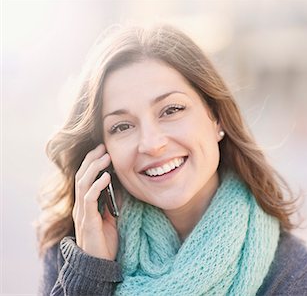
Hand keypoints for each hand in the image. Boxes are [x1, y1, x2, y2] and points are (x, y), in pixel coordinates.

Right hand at [73, 144, 118, 260]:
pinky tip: (107, 176)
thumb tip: (120, 186)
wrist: (99, 264)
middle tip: (102, 147)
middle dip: (91, 160)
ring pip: (82, 184)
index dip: (91, 163)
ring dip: (94, 168)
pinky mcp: (87, 221)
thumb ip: (112, 202)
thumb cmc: (105, 241)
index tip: (102, 149)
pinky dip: (97, 186)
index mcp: (85, 204)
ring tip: (105, 157)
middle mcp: (80, 206)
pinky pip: (89, 199)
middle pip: (81, 177)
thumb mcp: (111, 217)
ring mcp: (82, 213)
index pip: (84, 178)